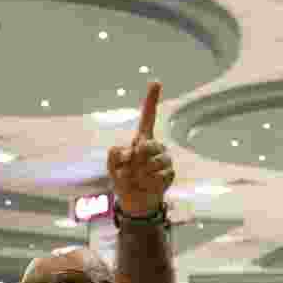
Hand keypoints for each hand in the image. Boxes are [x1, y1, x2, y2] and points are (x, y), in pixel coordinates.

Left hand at [108, 82, 175, 215]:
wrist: (135, 201)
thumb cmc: (123, 179)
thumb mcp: (112, 165)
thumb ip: (116, 153)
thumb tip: (133, 152)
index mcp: (142, 139)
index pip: (148, 117)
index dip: (151, 99)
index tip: (156, 81)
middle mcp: (156, 146)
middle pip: (145, 145)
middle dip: (133, 160)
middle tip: (130, 170)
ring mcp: (164, 159)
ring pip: (151, 162)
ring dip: (138, 174)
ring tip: (137, 179)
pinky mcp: (170, 173)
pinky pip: (157, 175)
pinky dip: (147, 183)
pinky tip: (146, 185)